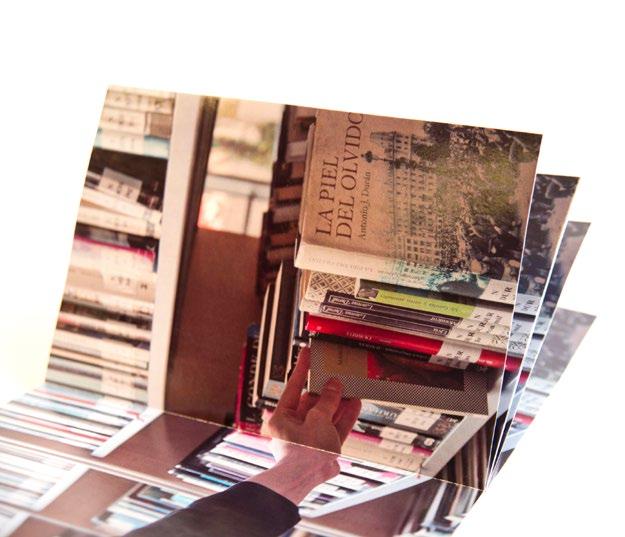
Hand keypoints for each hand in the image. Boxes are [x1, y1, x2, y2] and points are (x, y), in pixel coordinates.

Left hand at [250, 347, 360, 502]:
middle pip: (311, 402)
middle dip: (326, 390)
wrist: (307, 479)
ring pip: (326, 416)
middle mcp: (294, 428)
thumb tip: (334, 386)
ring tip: (350, 387)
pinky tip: (355, 404)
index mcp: (281, 418)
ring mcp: (309, 439)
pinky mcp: (324, 450)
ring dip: (338, 402)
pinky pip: (335, 429)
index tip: (307, 352)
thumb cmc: (302, 450)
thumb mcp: (317, 417)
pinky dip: (344, 417)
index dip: (302, 368)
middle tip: (336, 374)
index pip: (293, 387)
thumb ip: (327, 400)